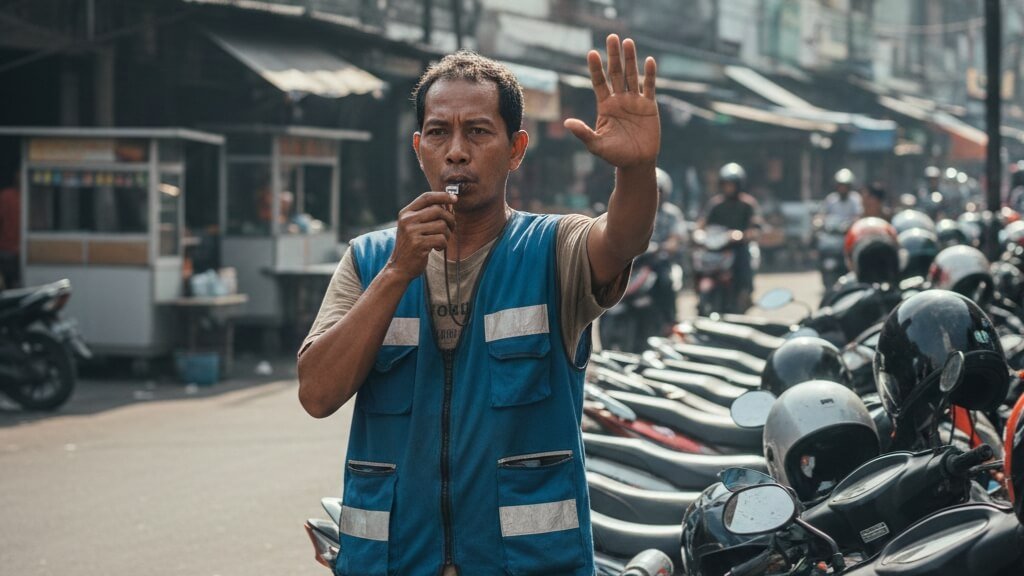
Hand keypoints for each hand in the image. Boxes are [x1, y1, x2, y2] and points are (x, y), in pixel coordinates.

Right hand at [386, 192, 456, 281]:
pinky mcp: (418, 244)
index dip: (442, 196)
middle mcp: (407, 220)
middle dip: (450, 219)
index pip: (426, 197)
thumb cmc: (411, 246)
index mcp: (405, 213)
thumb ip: (426, 215)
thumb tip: (449, 204)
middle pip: (438, 210)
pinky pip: (441, 239)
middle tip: (451, 229)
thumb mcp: (413, 227)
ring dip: (447, 235)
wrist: (399, 268)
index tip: (455, 199)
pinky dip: (443, 245)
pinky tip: (436, 248)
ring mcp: (411, 232)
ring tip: (441, 241)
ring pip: (442, 225)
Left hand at [564, 34, 659, 168]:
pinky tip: (649, 61)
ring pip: (631, 75)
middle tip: (611, 37)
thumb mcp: (596, 145)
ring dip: (630, 59)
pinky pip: (649, 87)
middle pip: (615, 73)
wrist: (636, 163)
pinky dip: (649, 75)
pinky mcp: (649, 106)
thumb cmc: (614, 155)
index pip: (599, 82)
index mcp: (605, 106)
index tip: (591, 53)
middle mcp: (619, 100)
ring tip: (628, 41)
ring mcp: (634, 101)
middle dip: (613, 56)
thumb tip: (567, 122)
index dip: (596, 68)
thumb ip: (583, 133)